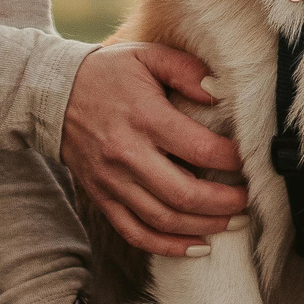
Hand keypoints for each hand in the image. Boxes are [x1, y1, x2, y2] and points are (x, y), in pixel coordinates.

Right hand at [61, 42, 250, 255]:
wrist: (52, 95)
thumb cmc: (108, 73)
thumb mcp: (147, 56)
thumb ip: (187, 70)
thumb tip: (220, 94)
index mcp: (145, 118)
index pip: (199, 149)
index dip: (232, 160)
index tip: (251, 160)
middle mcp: (128, 155)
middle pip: (184, 194)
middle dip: (226, 203)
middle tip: (250, 201)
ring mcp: (113, 182)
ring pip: (164, 220)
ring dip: (205, 227)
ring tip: (234, 222)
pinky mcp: (102, 199)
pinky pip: (137, 234)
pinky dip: (169, 247)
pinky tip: (198, 246)